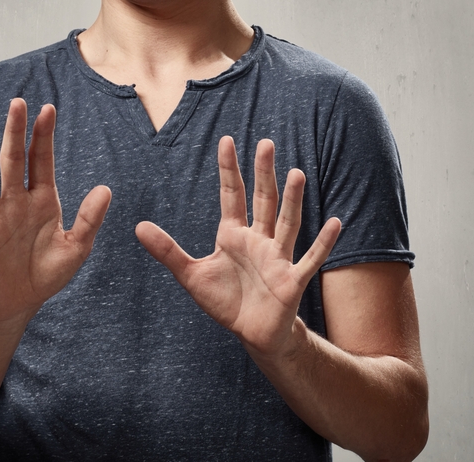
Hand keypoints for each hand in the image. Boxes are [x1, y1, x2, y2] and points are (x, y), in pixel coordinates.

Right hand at [0, 99, 111, 326]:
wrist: (18, 305)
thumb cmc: (47, 274)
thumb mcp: (76, 249)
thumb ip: (90, 219)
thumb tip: (106, 189)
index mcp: (42, 200)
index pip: (42, 161)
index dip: (43, 136)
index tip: (47, 108)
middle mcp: (16, 202)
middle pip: (14, 161)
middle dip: (15, 133)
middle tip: (17, 103)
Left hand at [136, 136, 340, 357]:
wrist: (253, 334)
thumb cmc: (226, 301)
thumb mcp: (191, 275)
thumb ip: (167, 251)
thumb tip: (137, 226)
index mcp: (233, 235)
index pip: (232, 195)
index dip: (229, 169)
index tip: (227, 140)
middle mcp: (258, 240)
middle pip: (263, 200)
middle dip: (263, 173)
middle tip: (266, 143)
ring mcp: (278, 258)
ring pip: (286, 223)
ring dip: (292, 199)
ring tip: (297, 173)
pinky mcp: (292, 280)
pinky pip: (309, 258)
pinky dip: (323, 242)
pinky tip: (336, 222)